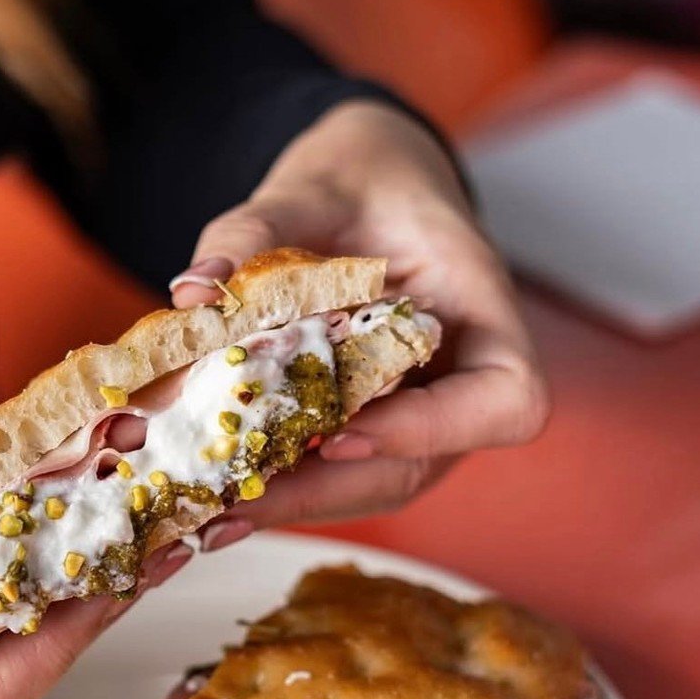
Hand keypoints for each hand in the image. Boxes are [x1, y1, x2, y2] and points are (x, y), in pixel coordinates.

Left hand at [171, 100, 548, 541]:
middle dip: (326, 491)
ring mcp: (419, 411)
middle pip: (422, 464)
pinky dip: (282, 486)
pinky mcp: (372, 424)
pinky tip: (216, 498)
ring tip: (212, 520)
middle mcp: (462, 377)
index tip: (340, 436)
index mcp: (483, 309)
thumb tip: (193, 293)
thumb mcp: (308, 185)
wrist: (364, 186)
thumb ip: (253, 231)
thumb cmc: (359, 178)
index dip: (433, 431)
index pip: (506, 400)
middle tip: (236, 506)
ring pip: (376, 482)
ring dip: (297, 503)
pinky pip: (339, 469)